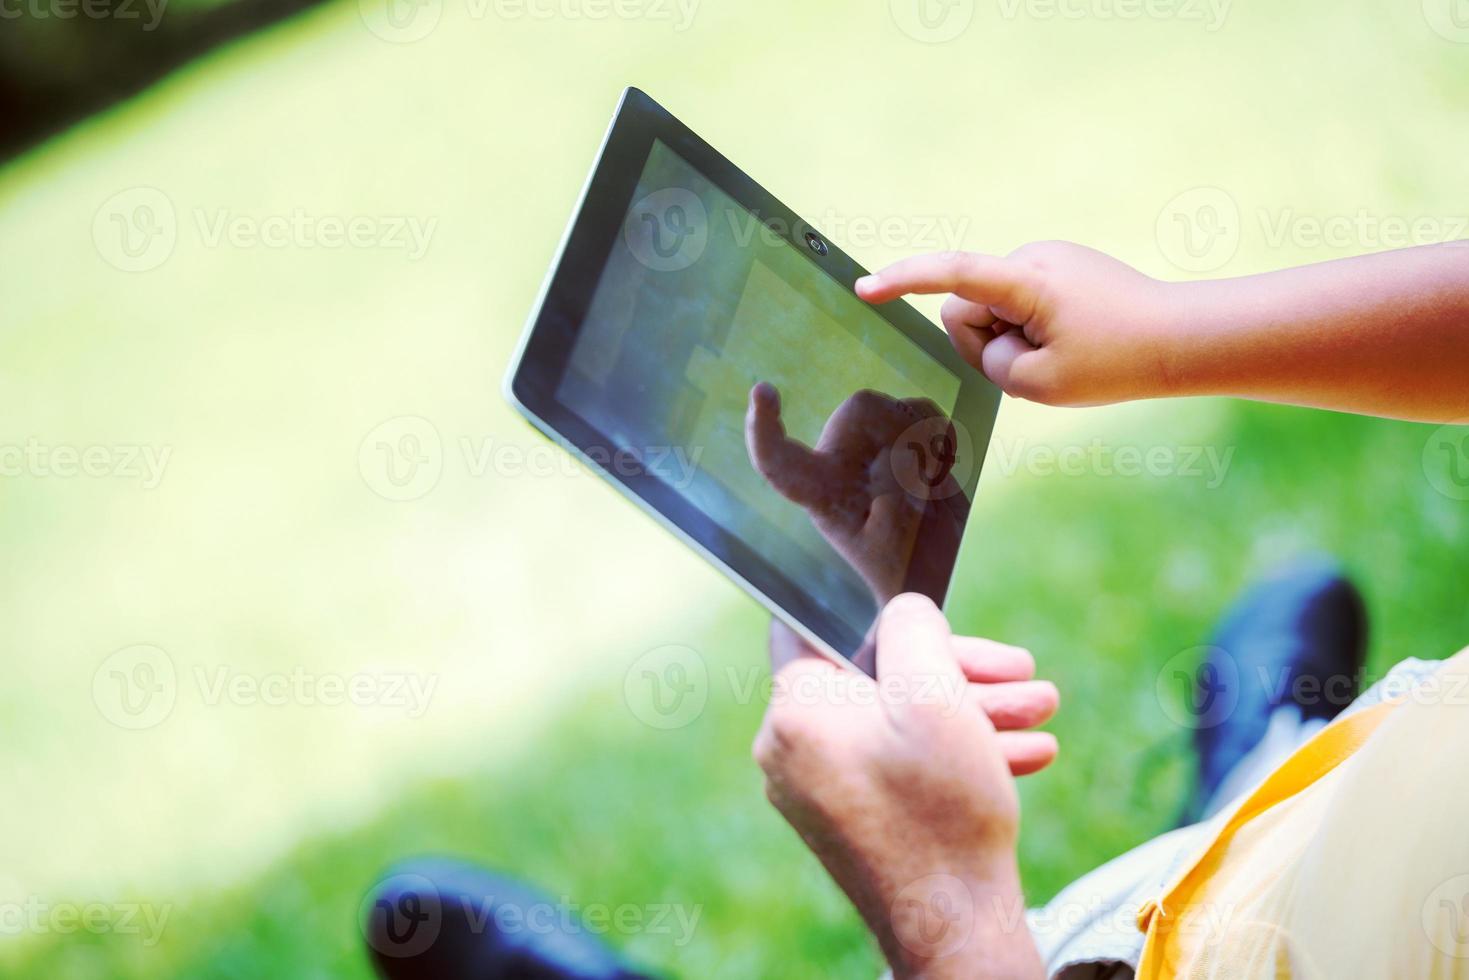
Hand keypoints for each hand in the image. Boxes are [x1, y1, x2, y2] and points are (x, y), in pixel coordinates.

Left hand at [745, 382, 964, 606]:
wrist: (940, 566)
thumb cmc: (910, 568)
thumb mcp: (899, 547)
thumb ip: (895, 504)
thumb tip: (901, 458)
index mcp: (823, 495)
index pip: (780, 462)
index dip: (763, 430)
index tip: (761, 391)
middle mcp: (838, 464)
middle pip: (858, 412)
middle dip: (901, 432)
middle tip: (928, 479)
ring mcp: (868, 448)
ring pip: (890, 408)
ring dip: (924, 437)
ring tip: (932, 481)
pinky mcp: (898, 436)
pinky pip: (921, 411)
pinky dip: (940, 435)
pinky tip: (940, 468)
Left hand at [754, 596, 1055, 978]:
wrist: (955, 926)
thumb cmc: (942, 809)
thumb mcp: (935, 693)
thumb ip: (912, 628)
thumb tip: (903, 613)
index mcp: (796, 708)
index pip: (814, 625)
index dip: (876, 611)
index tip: (928, 616)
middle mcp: (791, 748)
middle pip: (875, 678)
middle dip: (958, 672)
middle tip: (1023, 674)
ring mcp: (818, 789)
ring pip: (896, 723)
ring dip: (971, 713)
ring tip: (1041, 713)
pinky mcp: (849, 819)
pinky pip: (896, 765)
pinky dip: (950, 754)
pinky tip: (1022, 754)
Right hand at [856, 242, 1174, 406]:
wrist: (1183, 339)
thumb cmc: (1116, 363)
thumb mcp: (1036, 383)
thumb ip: (988, 360)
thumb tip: (987, 335)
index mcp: (1025, 280)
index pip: (949, 275)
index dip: (902, 282)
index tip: (864, 290)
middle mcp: (1032, 257)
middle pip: (969, 308)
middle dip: (987, 342)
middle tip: (1039, 366)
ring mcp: (1048, 259)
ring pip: (994, 311)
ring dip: (1014, 340)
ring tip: (1065, 354)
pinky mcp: (1061, 270)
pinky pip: (1020, 306)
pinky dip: (1032, 331)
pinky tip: (1073, 342)